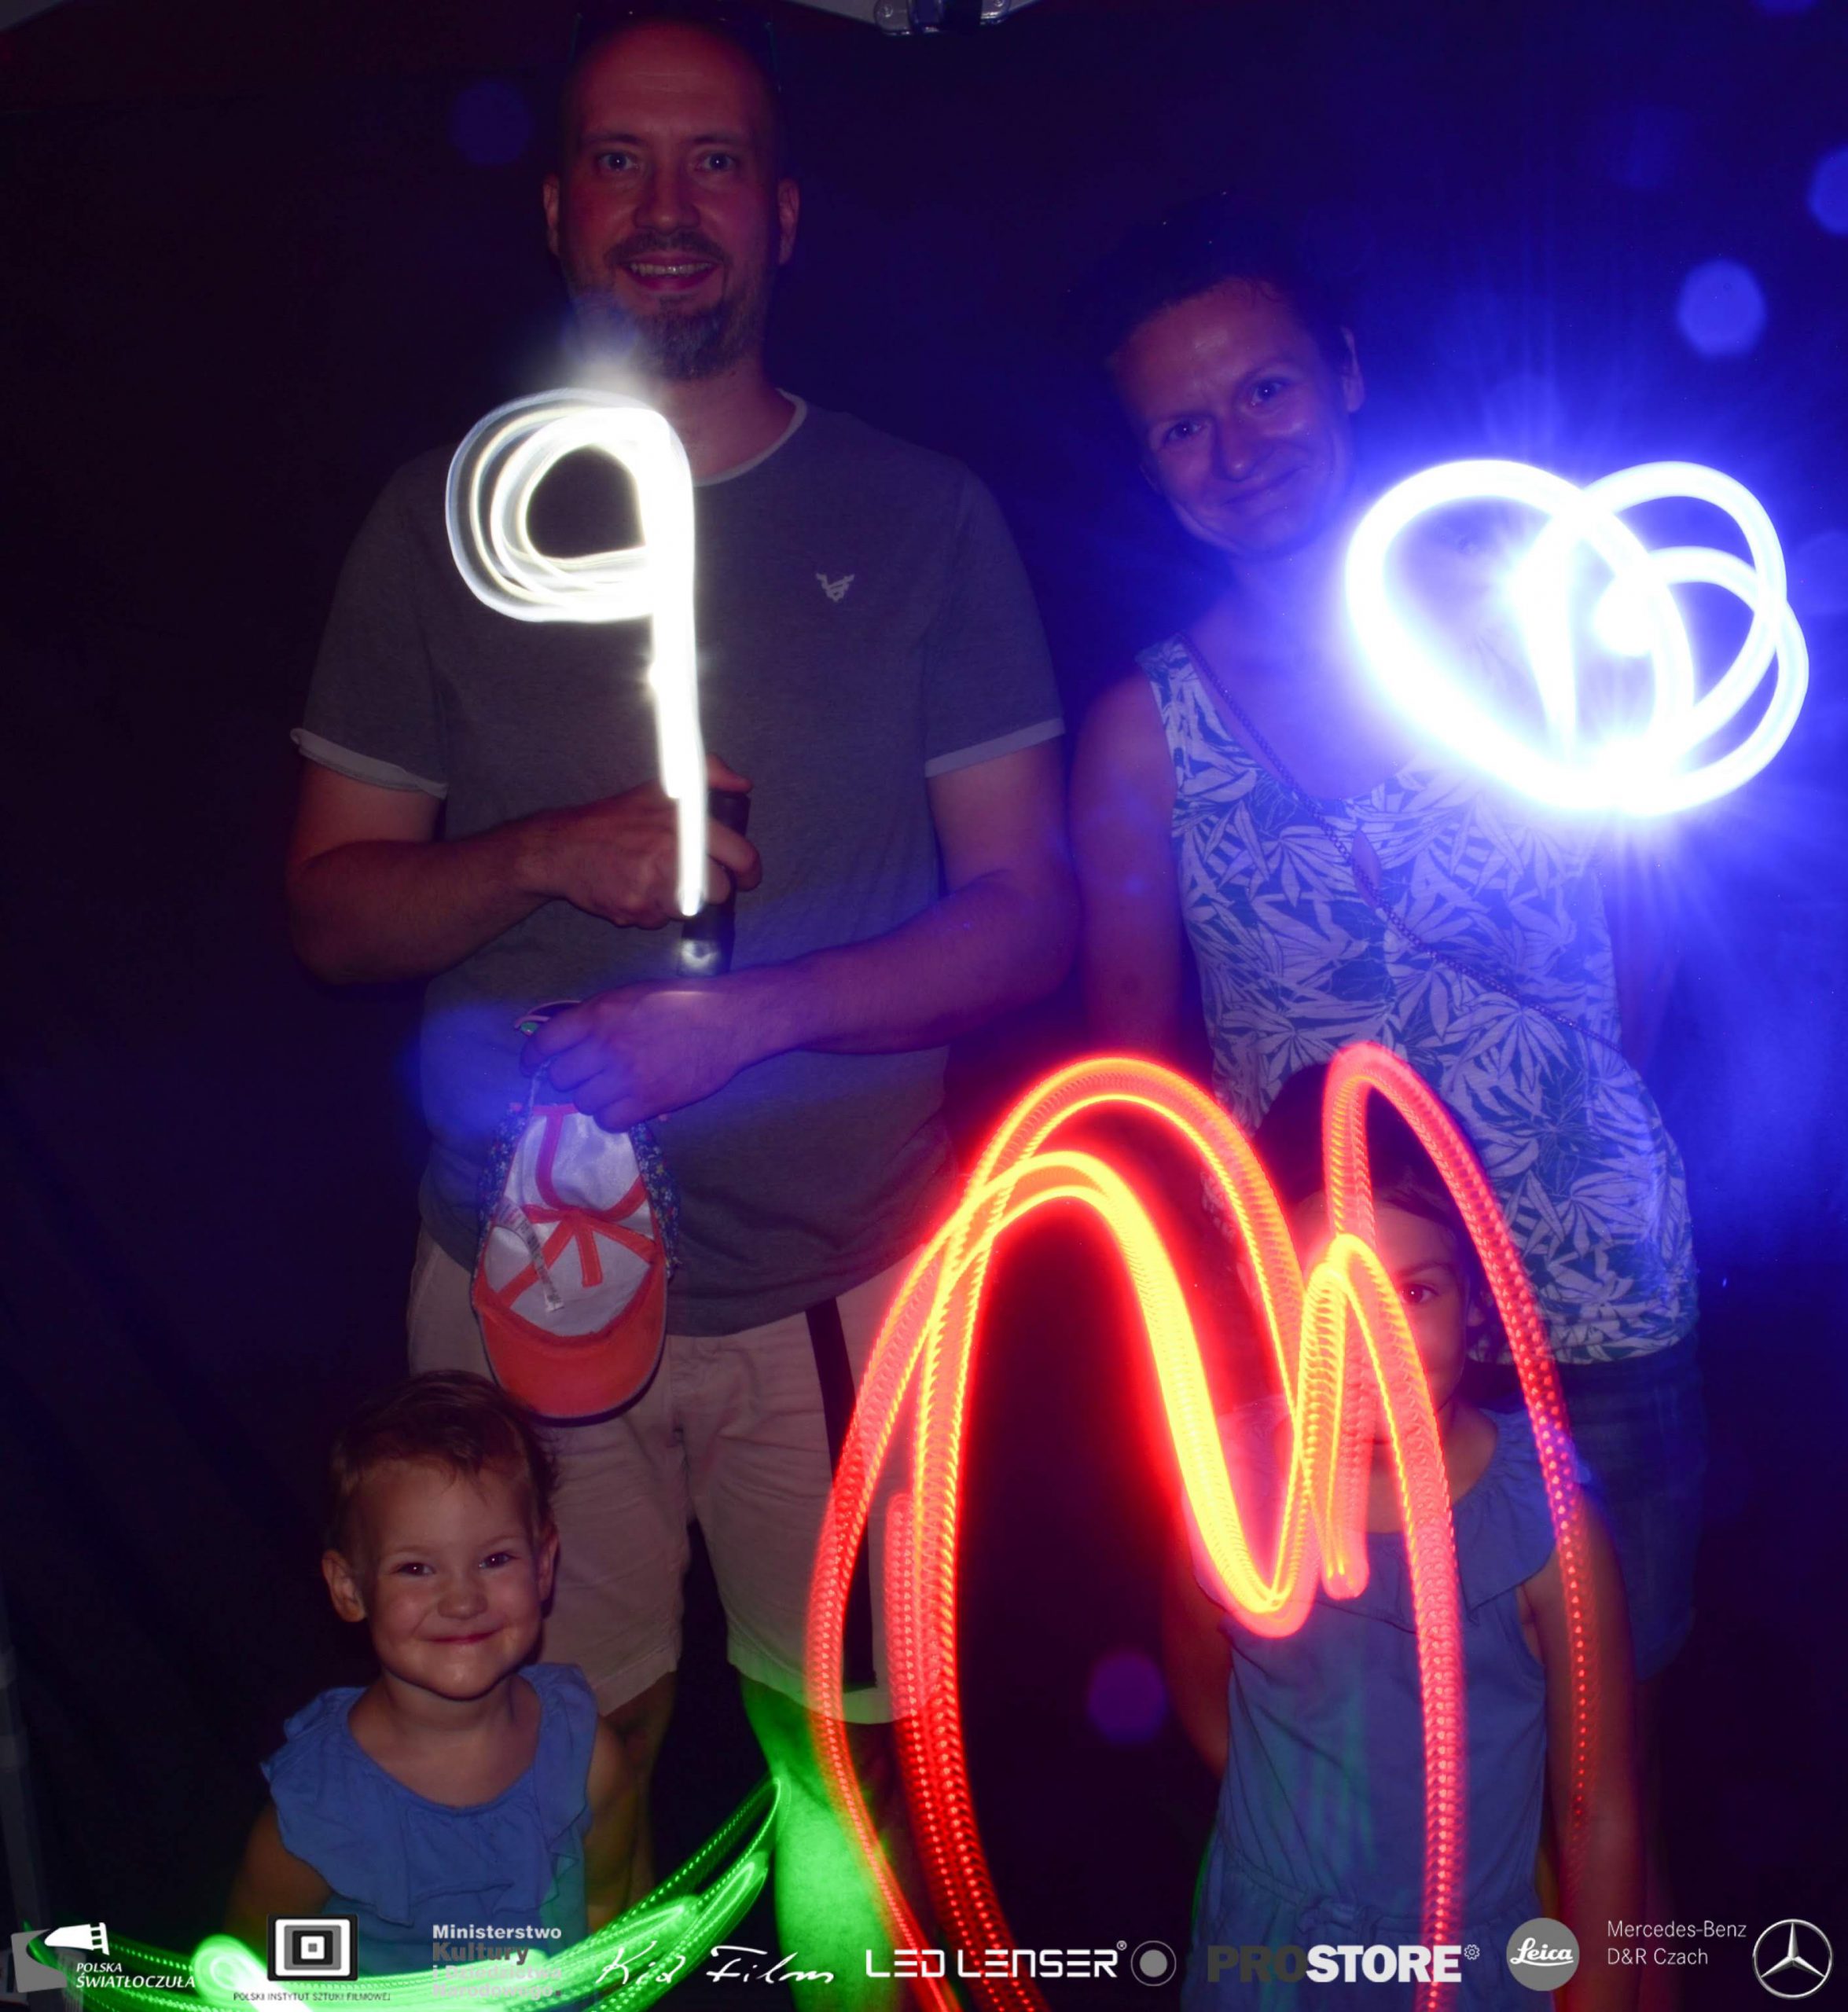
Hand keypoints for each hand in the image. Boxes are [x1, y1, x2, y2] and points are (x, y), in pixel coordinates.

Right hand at [524, 754, 759, 928]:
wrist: (563, 847)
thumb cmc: (615, 819)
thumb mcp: (661, 788)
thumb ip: (709, 776)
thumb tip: (743, 785)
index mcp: (683, 823)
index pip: (740, 855)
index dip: (748, 872)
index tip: (745, 877)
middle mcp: (671, 853)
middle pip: (719, 891)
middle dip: (710, 890)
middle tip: (691, 879)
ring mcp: (652, 884)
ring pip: (690, 909)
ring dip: (677, 901)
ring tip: (654, 879)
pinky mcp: (635, 909)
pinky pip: (659, 921)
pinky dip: (650, 911)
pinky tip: (634, 889)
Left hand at [524, 977, 770, 1129]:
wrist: (728, 1021)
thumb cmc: (681, 1002)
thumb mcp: (630, 995)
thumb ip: (596, 1016)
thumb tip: (567, 1042)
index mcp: (598, 1014)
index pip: (545, 1042)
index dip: (532, 1058)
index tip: (531, 1067)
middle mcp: (605, 1046)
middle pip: (561, 1078)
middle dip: (570, 1078)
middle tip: (587, 1076)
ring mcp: (626, 1077)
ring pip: (583, 1103)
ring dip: (593, 1098)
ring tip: (612, 1090)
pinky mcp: (648, 1102)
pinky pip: (610, 1121)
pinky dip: (614, 1116)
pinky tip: (627, 1105)